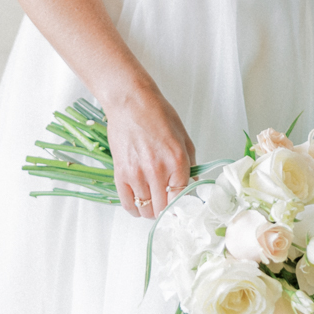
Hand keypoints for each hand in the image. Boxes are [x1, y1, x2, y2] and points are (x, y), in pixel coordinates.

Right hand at [102, 79, 195, 219]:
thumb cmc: (157, 114)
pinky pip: (127, 204)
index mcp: (177, 160)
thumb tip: (192, 184)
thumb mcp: (183, 136)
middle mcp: (157, 170)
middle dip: (166, 211)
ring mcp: (137, 174)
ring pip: (146, 209)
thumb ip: (190, 163)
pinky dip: (134, 209)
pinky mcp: (120, 174)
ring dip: (151, 211)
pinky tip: (139, 205)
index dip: (182, 207)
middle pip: (163, 208)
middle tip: (167, 207)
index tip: (182, 208)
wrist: (130, 103)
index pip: (181, 197)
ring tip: (153, 204)